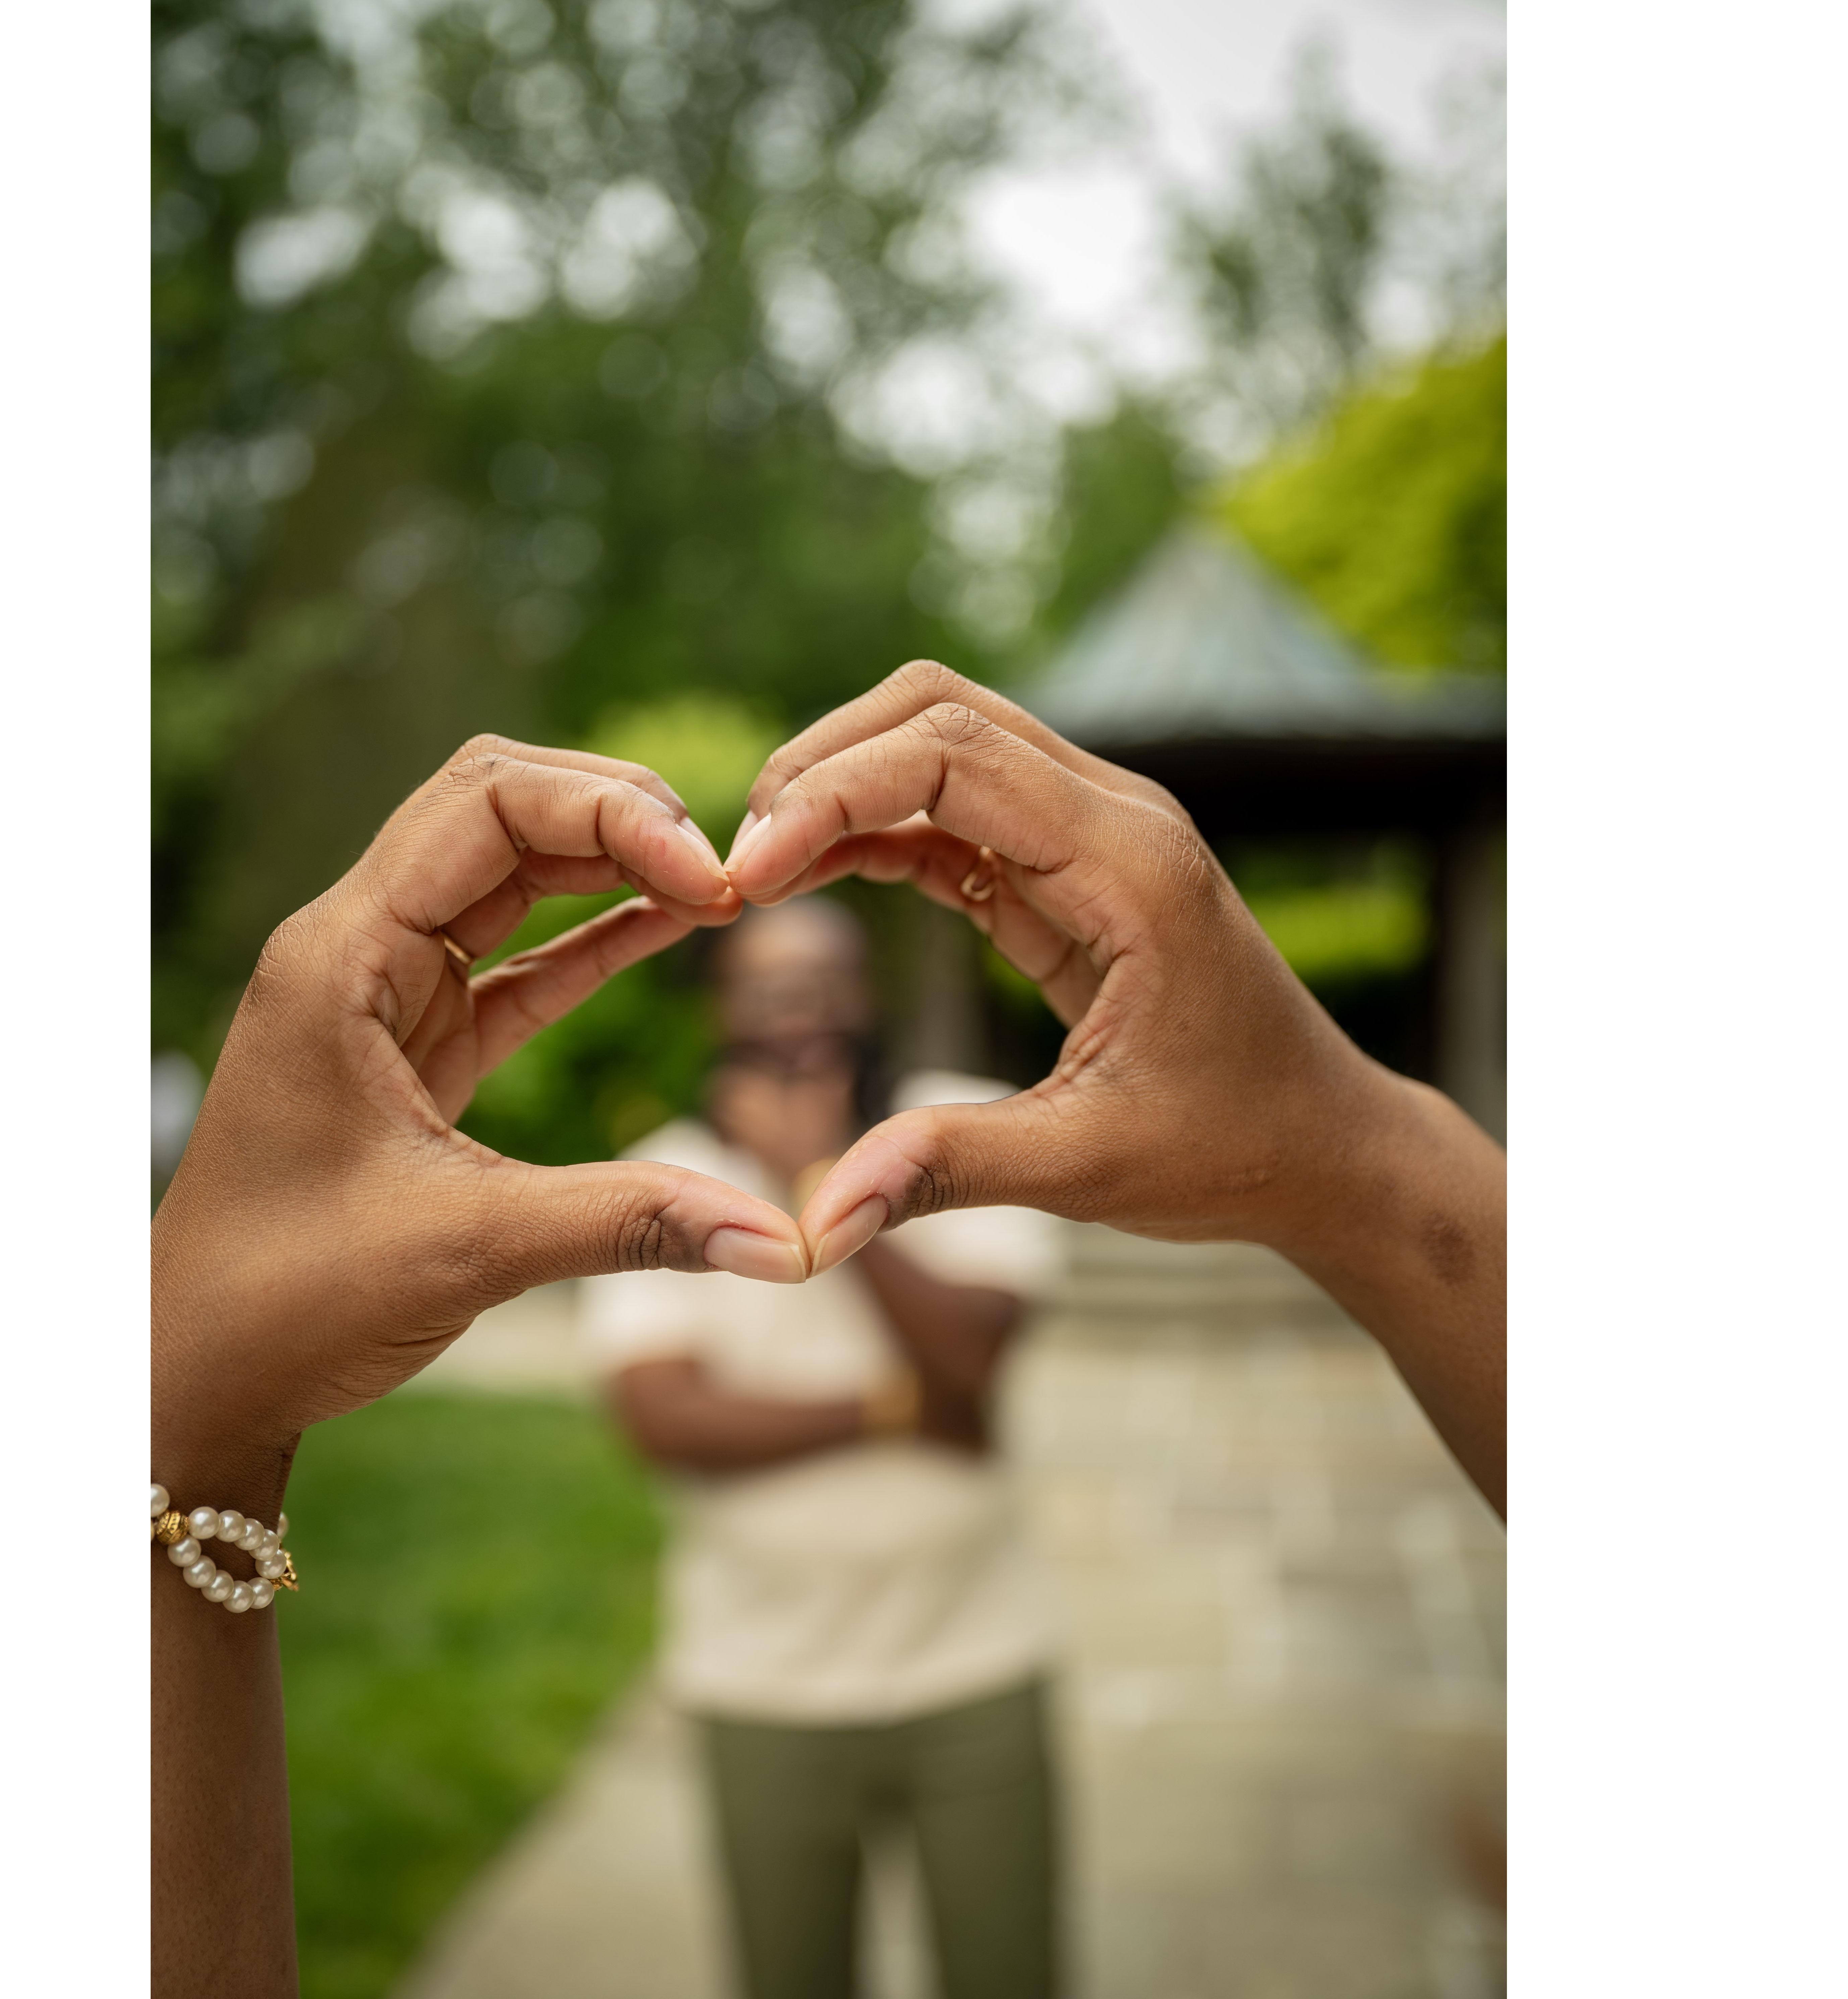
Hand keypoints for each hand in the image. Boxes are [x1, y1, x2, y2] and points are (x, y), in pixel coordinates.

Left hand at [152, 735, 807, 1503]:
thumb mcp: (467, 1248)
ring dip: (607, 863)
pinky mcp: (414, 1044)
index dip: (609, 812)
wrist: (197, 1369)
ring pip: (507, 873)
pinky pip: (517, 958)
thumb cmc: (288, 1300)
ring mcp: (384, 993)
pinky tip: (670, 925)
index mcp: (339, 956)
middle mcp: (355, 949)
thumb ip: (629, 1222)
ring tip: (712, 882)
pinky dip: (594, 935)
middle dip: (614, 812)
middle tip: (721, 863)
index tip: (708, 872)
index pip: (486, 805)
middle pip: (495, 809)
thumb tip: (784, 1244)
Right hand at [726, 664, 1505, 1514]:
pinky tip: (814, 876)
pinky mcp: (1071, 868)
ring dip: (843, 784)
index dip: (832, 793)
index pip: (954, 754)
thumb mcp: (1089, 1168)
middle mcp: (1117, 818)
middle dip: (823, 765)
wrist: (1322, 1144)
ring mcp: (1095, 832)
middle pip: (939, 711)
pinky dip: (879, 828)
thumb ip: (949, 1170)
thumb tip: (815, 1225)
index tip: (747, 873)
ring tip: (760, 867)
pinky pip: (957, 812)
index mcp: (1132, 864)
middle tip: (739, 862)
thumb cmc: (1230, 1148)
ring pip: (944, 740)